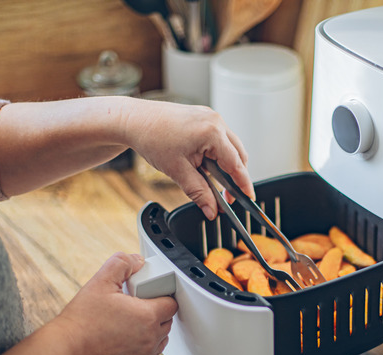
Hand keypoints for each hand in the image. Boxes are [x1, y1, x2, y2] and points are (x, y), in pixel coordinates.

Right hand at [52, 252, 177, 354]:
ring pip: (162, 340)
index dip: (161, 295)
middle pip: (167, 320)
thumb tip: (137, 261)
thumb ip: (122, 263)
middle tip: (135, 307)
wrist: (67, 349)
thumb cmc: (82, 320)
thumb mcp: (101, 280)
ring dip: (153, 331)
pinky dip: (148, 353)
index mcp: (148, 315)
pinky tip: (134, 343)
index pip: (171, 303)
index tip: (148, 295)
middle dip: (156, 312)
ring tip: (132, 324)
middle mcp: (151, 337)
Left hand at [122, 100, 254, 219]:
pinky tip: (205, 164)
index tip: (249, 197)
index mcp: (212, 132)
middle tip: (228, 196)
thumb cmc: (152, 138)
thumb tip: (212, 210)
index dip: (243, 183)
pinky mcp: (204, 116)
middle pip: (238, 154)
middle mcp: (215, 121)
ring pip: (230, 145)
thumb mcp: (178, 171)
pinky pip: (220, 137)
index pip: (236, 163)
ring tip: (214, 180)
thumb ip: (199, 193)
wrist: (134, 120)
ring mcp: (210, 116)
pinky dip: (217, 152)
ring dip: (226, 163)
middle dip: (236, 175)